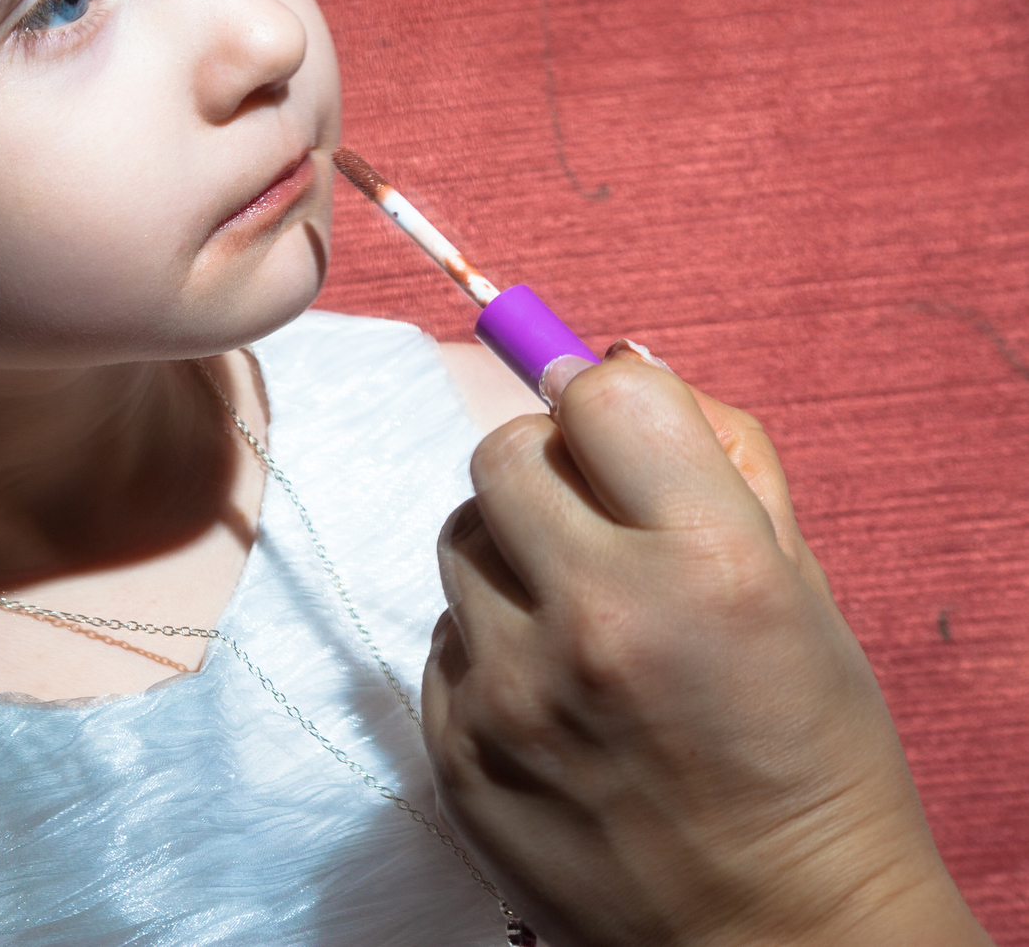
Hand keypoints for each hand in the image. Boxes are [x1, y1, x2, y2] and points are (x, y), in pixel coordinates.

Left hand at [423, 350, 989, 946]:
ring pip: (458, 540)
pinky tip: (558, 697)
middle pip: (501, 454)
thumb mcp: (802, 589)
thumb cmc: (809, 752)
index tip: (620, 438)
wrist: (781, 935)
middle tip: (596, 528)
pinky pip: (441, 637)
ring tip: (580, 619)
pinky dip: (490, 646)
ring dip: (509, 556)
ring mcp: (514, 689)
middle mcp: (598, 617)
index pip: (598, 395)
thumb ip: (718, 461)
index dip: (606, 406)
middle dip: (548, 473)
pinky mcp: (458, 749)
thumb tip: (611, 361)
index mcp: (709, 563)